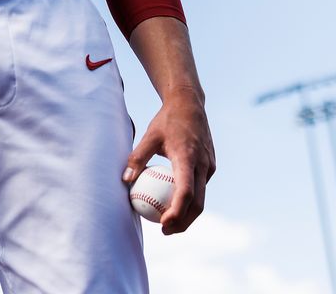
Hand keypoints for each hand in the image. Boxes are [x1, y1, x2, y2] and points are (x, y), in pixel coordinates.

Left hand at [123, 90, 214, 234]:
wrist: (190, 104)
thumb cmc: (166, 120)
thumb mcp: (149, 136)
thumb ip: (137, 158)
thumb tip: (124, 180)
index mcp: (188, 158)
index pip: (185, 192)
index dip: (176, 212)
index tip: (163, 224)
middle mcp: (203, 164)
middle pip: (197, 203)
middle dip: (183, 222)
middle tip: (165, 231)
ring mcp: (209, 166)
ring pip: (202, 198)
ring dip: (188, 214)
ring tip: (169, 223)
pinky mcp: (210, 165)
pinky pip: (201, 187)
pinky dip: (190, 199)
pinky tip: (174, 202)